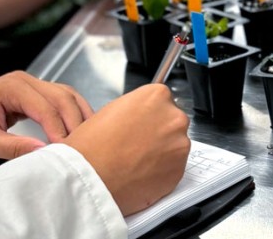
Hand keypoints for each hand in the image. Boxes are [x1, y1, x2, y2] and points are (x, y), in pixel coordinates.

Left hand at [0, 71, 93, 168]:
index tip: (69, 153)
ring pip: (64, 96)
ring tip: (87, 141)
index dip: (60, 130)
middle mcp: (22, 80)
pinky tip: (77, 132)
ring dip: (77, 116)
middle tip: (85, 149)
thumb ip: (14, 147)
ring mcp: (26, 86)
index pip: (46, 107)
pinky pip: (56, 102)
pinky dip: (69, 115)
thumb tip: (45, 153)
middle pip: (62, 97)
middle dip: (76, 122)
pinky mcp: (27, 96)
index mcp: (10, 86)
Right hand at [62, 84, 189, 215]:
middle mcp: (174, 117)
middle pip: (172, 121)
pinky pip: (174, 167)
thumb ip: (135, 109)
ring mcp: (180, 144)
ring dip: (162, 152)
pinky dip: (162, 171)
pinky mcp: (180, 170)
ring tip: (137, 161)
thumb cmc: (93, 145)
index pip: (162, 100)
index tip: (142, 124)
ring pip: (175, 146)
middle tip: (138, 144)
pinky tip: (142, 173)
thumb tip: (141, 116)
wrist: (92, 177)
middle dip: (159, 132)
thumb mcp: (111, 110)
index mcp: (156, 96)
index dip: (149, 114)